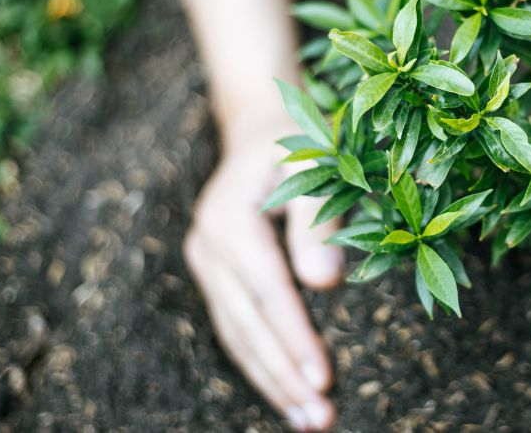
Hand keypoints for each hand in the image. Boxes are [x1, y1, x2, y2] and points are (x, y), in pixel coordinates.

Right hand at [183, 118, 344, 430]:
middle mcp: (209, 246)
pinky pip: (235, 328)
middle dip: (284, 376)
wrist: (260, 127)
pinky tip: (286, 395)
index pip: (267, 292)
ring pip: (236, 335)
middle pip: (247, 324)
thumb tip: (324, 285)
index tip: (324, 380)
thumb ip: (318, 220)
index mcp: (230, 218)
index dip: (295, 338)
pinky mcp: (215, 276)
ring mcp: (206, 263)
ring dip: (271, 382)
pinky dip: (260, 364)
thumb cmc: (299, 142)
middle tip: (320, 419)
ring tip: (308, 422)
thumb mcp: (316, 164)